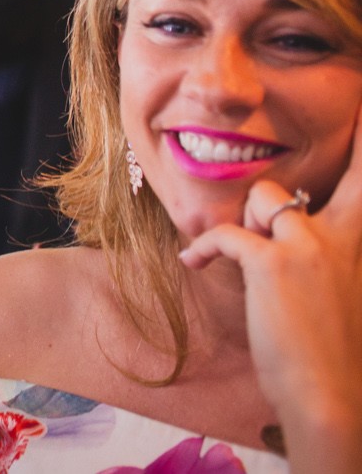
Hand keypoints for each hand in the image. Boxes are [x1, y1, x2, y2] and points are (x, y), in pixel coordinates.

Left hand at [182, 104, 361, 469]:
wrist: (332, 399)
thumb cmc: (334, 356)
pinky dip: (204, 248)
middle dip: (315, 172)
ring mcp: (309, 243)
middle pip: (315, 178)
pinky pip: (225, 233)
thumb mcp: (340, 294)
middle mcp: (343, 233)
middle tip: (335, 140)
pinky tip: (194, 263)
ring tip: (239, 259)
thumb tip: (283, 234)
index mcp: (361, 241)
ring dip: (245, 221)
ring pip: (262, 197)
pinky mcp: (272, 260)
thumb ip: (327, 257)